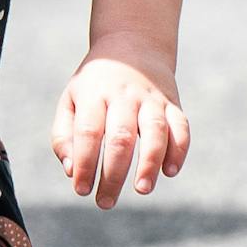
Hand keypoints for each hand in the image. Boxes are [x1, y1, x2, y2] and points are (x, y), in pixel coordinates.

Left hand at [52, 48, 189, 206]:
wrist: (132, 44)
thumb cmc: (94, 85)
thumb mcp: (70, 101)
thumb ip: (64, 136)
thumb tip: (71, 171)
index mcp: (94, 94)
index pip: (88, 132)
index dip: (85, 163)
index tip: (81, 189)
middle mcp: (124, 96)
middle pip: (121, 137)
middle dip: (113, 173)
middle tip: (105, 202)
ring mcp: (151, 98)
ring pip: (155, 131)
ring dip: (150, 162)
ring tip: (142, 189)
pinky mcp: (173, 103)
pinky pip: (181, 127)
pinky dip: (179, 150)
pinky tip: (169, 172)